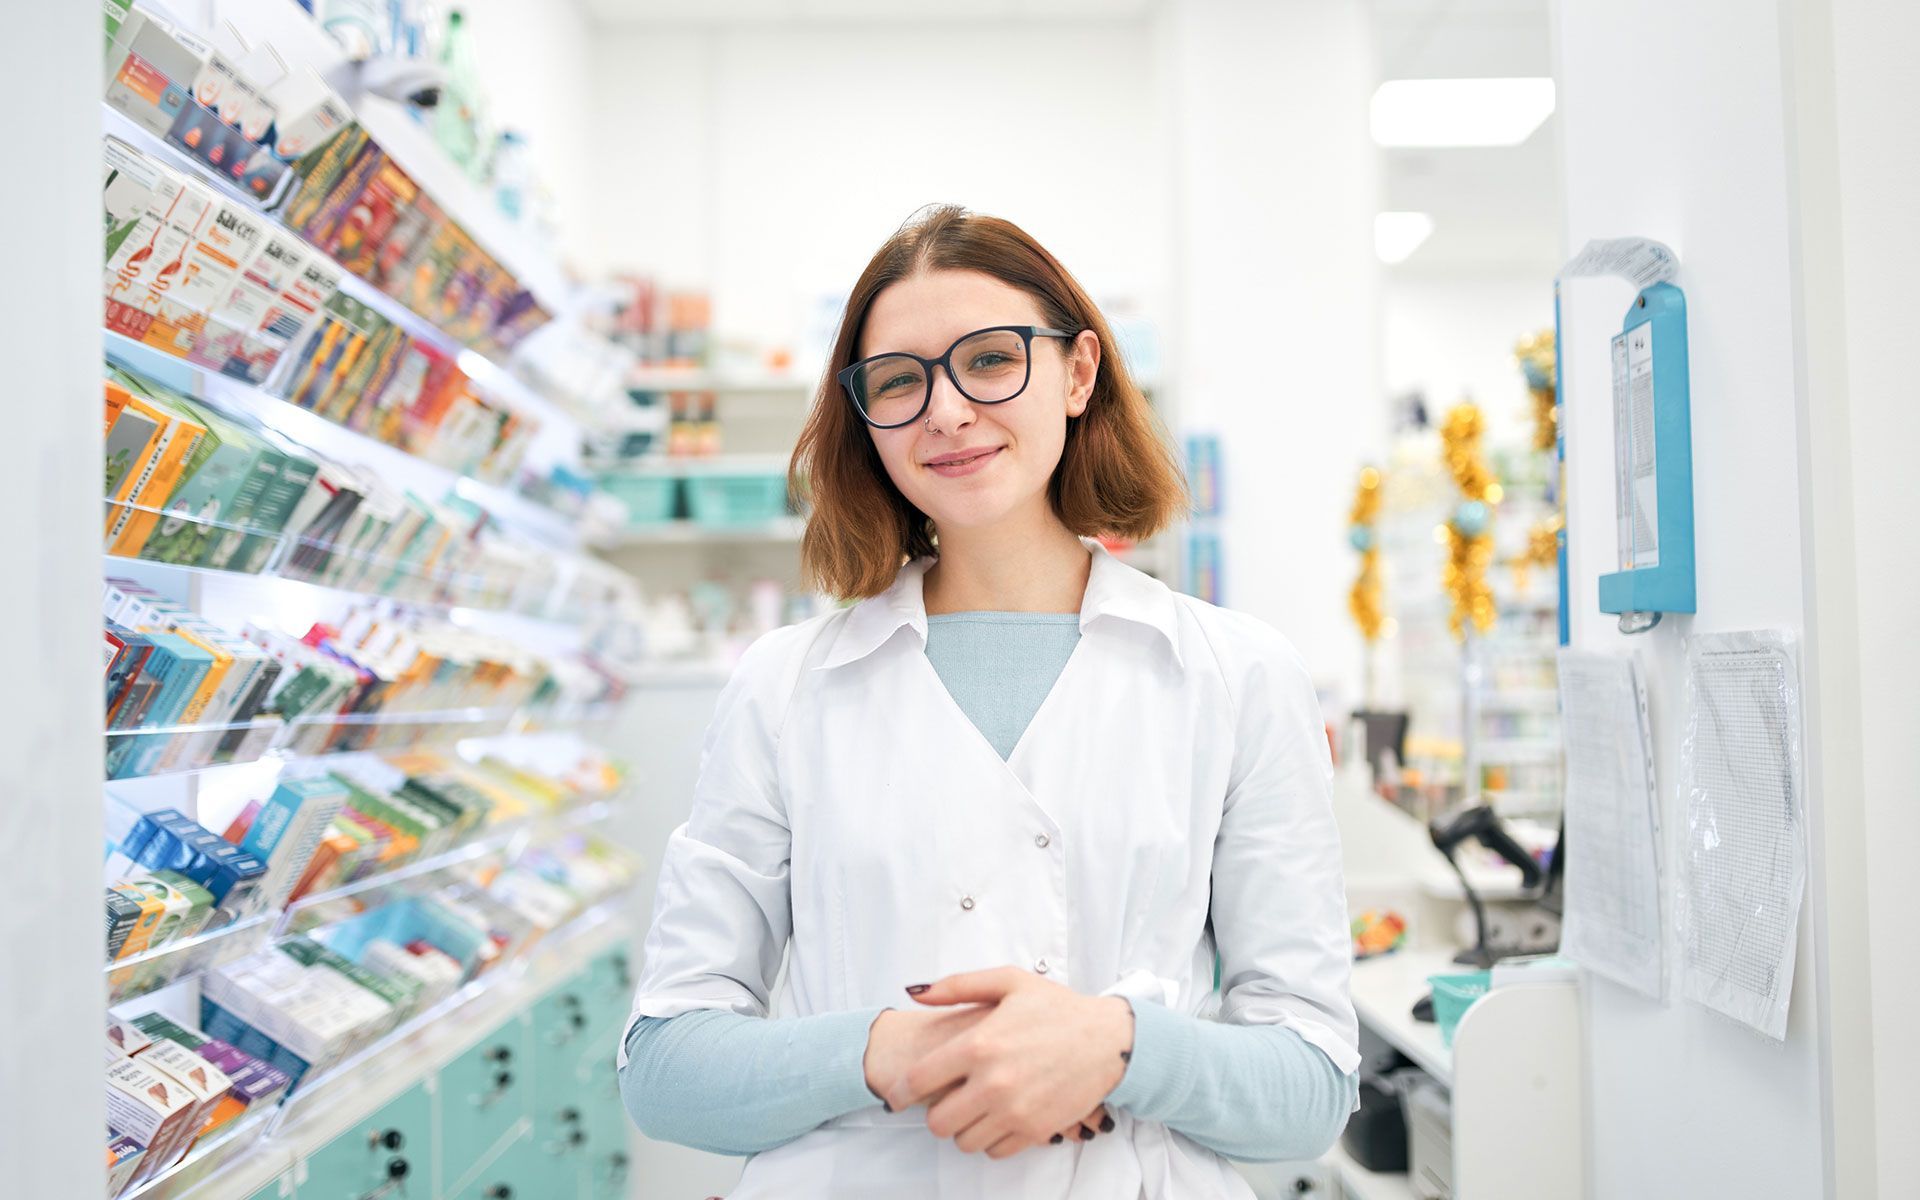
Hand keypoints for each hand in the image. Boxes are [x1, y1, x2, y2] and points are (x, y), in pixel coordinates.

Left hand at [882, 967, 1133, 1158]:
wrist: (1108, 1040)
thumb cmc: (1057, 1008)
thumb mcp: (1009, 981)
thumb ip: (957, 985)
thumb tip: (915, 992)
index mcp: (979, 1044)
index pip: (918, 1082)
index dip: (900, 1092)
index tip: (897, 1097)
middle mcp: (993, 1083)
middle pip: (938, 1123)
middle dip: (936, 1113)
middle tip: (947, 1100)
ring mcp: (1015, 1111)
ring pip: (964, 1142)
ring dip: (965, 1127)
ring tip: (976, 1107)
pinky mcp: (1036, 1131)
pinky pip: (995, 1151)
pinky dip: (992, 1138)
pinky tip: (1000, 1115)